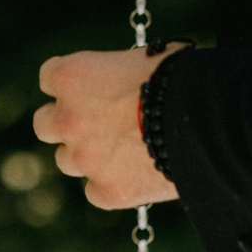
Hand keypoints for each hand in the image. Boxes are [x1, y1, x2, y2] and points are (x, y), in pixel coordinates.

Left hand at [33, 47, 181, 211]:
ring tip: (121, 151)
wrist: (207, 123)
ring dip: (86, 156)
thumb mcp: (145, 58)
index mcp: (71, 76)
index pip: (49, 78)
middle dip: (65, 123)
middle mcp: (68, 118)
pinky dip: (111, 186)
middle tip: (94, 123)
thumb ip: (120, 71)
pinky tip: (135, 175)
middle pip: (44, 125)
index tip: (88, 88)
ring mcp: (86, 158)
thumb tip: (128, 76)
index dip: (71, 84)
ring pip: (66, 161)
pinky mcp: (108, 191)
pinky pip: (96, 192)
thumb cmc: (181, 77)